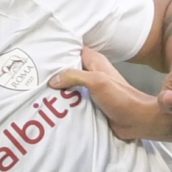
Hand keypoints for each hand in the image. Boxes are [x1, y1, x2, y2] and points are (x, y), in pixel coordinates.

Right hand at [50, 49, 170, 143]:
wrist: (137, 121)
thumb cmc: (121, 98)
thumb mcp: (97, 82)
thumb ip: (74, 77)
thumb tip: (53, 80)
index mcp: (94, 61)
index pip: (71, 50)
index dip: (58, 52)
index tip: (40, 57)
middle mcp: (91, 73)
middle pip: (67, 69)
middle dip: (54, 74)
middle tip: (35, 78)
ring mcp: (90, 89)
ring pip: (68, 86)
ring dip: (57, 91)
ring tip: (38, 93)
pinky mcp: (90, 104)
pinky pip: (73, 101)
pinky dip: (64, 104)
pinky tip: (51, 107)